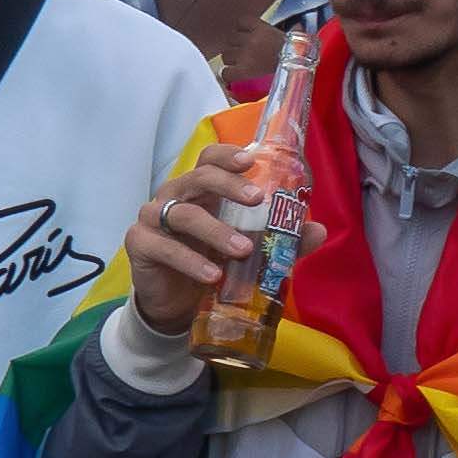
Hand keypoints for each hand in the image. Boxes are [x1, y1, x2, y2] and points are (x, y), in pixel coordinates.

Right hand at [117, 146, 268, 341]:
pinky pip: (164, 247)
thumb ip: (283, 239)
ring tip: (244, 250)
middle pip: (198, 177)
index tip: (251, 161)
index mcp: (202, 189)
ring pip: (184, 214)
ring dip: (216, 231)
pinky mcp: (139, 244)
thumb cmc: (214, 262)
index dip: (228, 155)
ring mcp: (154, 218)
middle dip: (229, 185)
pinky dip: (191, 261)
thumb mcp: (253, 251)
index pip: (210, 159)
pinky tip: (213, 275)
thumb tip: (318, 230)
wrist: (177, 302)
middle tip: (257, 199)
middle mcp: (176, 196)